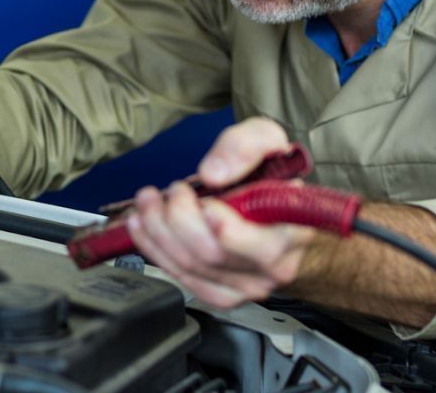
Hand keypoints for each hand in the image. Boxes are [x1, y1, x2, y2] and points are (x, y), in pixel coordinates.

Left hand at [126, 117, 314, 307]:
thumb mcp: (268, 142)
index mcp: (293, 233)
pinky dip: (154, 249)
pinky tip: (142, 226)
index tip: (205, 205)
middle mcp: (273, 268)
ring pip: (190, 267)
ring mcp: (246, 286)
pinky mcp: (221, 293)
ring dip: (158, 231)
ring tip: (148, 202)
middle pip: (212, 255)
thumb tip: (212, 173)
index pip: (262, 247)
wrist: (276, 210)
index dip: (227, 229)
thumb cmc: (273, 178)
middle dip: (178, 218)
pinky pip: (182, 278)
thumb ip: (244, 146)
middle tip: (173, 189)